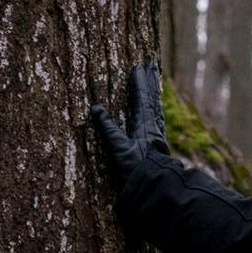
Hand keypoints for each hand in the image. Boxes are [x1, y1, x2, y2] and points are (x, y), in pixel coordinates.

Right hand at [84, 64, 173, 214]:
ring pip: (155, 108)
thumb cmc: (137, 169)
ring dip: (153, 93)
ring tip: (154, 81)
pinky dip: (153, 109)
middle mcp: (152, 126)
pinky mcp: (156, 144)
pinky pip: (155, 119)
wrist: (155, 187)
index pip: (142, 98)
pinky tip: (153, 111)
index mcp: (145, 124)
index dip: (139, 82)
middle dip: (150, 82)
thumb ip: (108, 129)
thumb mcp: (119, 148)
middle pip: (152, 99)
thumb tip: (96, 108)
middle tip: (151, 65)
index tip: (139, 67)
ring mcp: (155, 135)